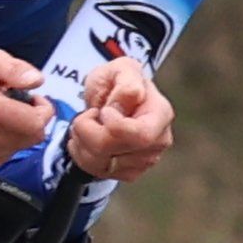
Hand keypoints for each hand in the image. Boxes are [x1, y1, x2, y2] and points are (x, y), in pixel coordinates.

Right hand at [0, 51, 53, 176]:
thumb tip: (35, 80)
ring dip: (18, 134)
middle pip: (30, 138)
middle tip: (19, 108)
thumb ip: (12, 68)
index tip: (35, 101)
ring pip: (19, 148)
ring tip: (2, 118)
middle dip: (31, 121)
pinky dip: (5, 144)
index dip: (42, 111)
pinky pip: (5, 157)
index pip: (33, 123)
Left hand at [65, 54, 173, 182]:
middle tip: (85, 115)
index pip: (139, 135)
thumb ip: (126, 81)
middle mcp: (157, 142)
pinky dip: (81, 155)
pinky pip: (95, 172)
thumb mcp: (121, 69)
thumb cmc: (118, 81)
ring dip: (81, 142)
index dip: (113, 126)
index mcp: (161, 114)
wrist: (111, 97)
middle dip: (88, 132)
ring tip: (84, 124)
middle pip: (114, 151)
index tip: (103, 110)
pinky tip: (85, 138)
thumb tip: (129, 99)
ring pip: (100, 164)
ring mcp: (144, 161)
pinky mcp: (128, 172)